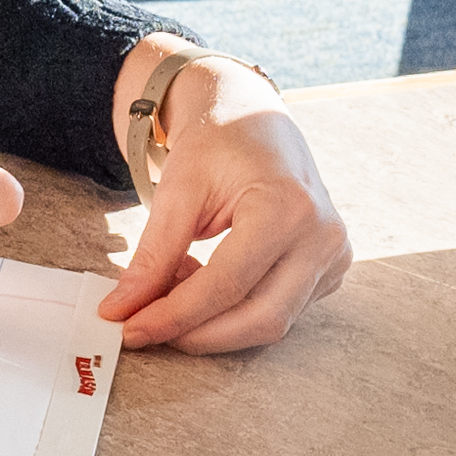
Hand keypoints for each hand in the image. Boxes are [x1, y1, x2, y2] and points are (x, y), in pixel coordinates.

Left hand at [102, 46, 351, 349]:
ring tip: (175, 286)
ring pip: (271, 324)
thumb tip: (121, 311)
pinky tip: (205, 280)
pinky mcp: (329, 271)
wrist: (253, 121)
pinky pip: (279, 311)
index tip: (130, 330)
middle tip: (146, 327)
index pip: (228, 285)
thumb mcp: (177, 192)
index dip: (175, 316)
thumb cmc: (217, 145)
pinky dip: (234, 311)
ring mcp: (333, 257)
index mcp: (288, 208)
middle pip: (260, 318)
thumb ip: (152, 257)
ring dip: (214, 322)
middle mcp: (323, 237)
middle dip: (198, 334)